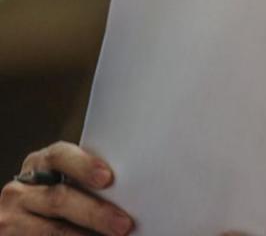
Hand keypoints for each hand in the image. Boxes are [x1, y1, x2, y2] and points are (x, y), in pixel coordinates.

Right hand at [0, 141, 133, 234]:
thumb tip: (134, 193)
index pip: (60, 156)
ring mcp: (10, 218)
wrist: (29, 224)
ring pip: (54, 229)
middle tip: (124, 224)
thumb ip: (90, 183)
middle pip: (60, 198)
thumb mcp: (68, 184)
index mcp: (40, 164)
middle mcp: (19, 189)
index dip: (84, 165)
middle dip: (96, 212)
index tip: (107, 178)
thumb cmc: (63, 200)